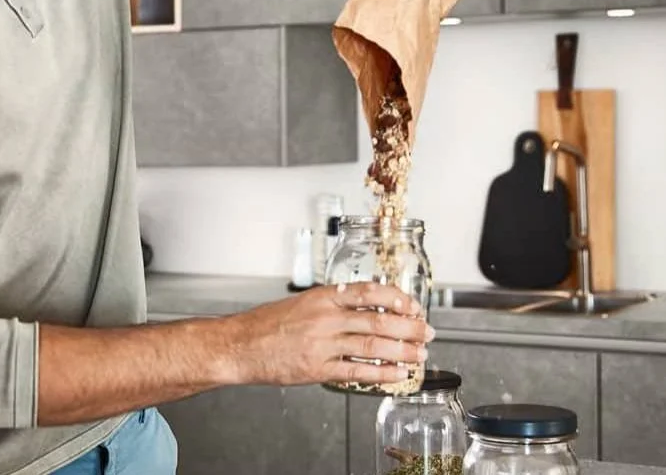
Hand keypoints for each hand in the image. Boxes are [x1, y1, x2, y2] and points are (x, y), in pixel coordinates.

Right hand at [223, 282, 434, 386]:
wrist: (240, 345)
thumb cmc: (268, 324)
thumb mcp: (303, 302)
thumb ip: (333, 305)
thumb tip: (367, 308)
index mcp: (323, 297)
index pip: (369, 291)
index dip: (396, 298)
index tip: (412, 305)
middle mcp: (325, 318)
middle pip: (378, 320)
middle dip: (408, 328)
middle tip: (426, 332)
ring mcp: (322, 344)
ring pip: (373, 346)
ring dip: (402, 352)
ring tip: (419, 356)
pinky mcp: (317, 369)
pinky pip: (357, 371)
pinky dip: (382, 374)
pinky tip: (397, 374)